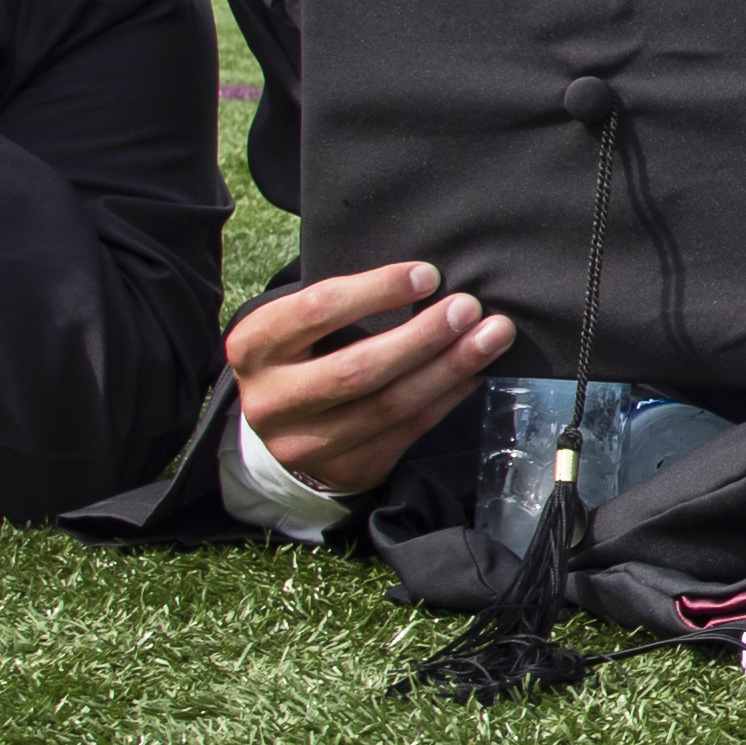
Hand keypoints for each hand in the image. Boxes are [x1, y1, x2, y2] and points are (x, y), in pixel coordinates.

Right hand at [225, 261, 513, 501]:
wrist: (281, 430)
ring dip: (448, 369)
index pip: (317, 311)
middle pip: (358, 369)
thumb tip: (427, 281)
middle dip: (422, 337)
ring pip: (389, 406)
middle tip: (468, 308)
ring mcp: (305, 444)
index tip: (428, 275)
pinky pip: (407, 431)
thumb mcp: (299, 327)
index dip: (377, 291)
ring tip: (491, 337)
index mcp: (254, 348)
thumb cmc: (303, 355)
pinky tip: (473, 373)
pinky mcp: (345, 469)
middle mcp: (272, 401)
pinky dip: (446, 398)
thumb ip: (343, 306)